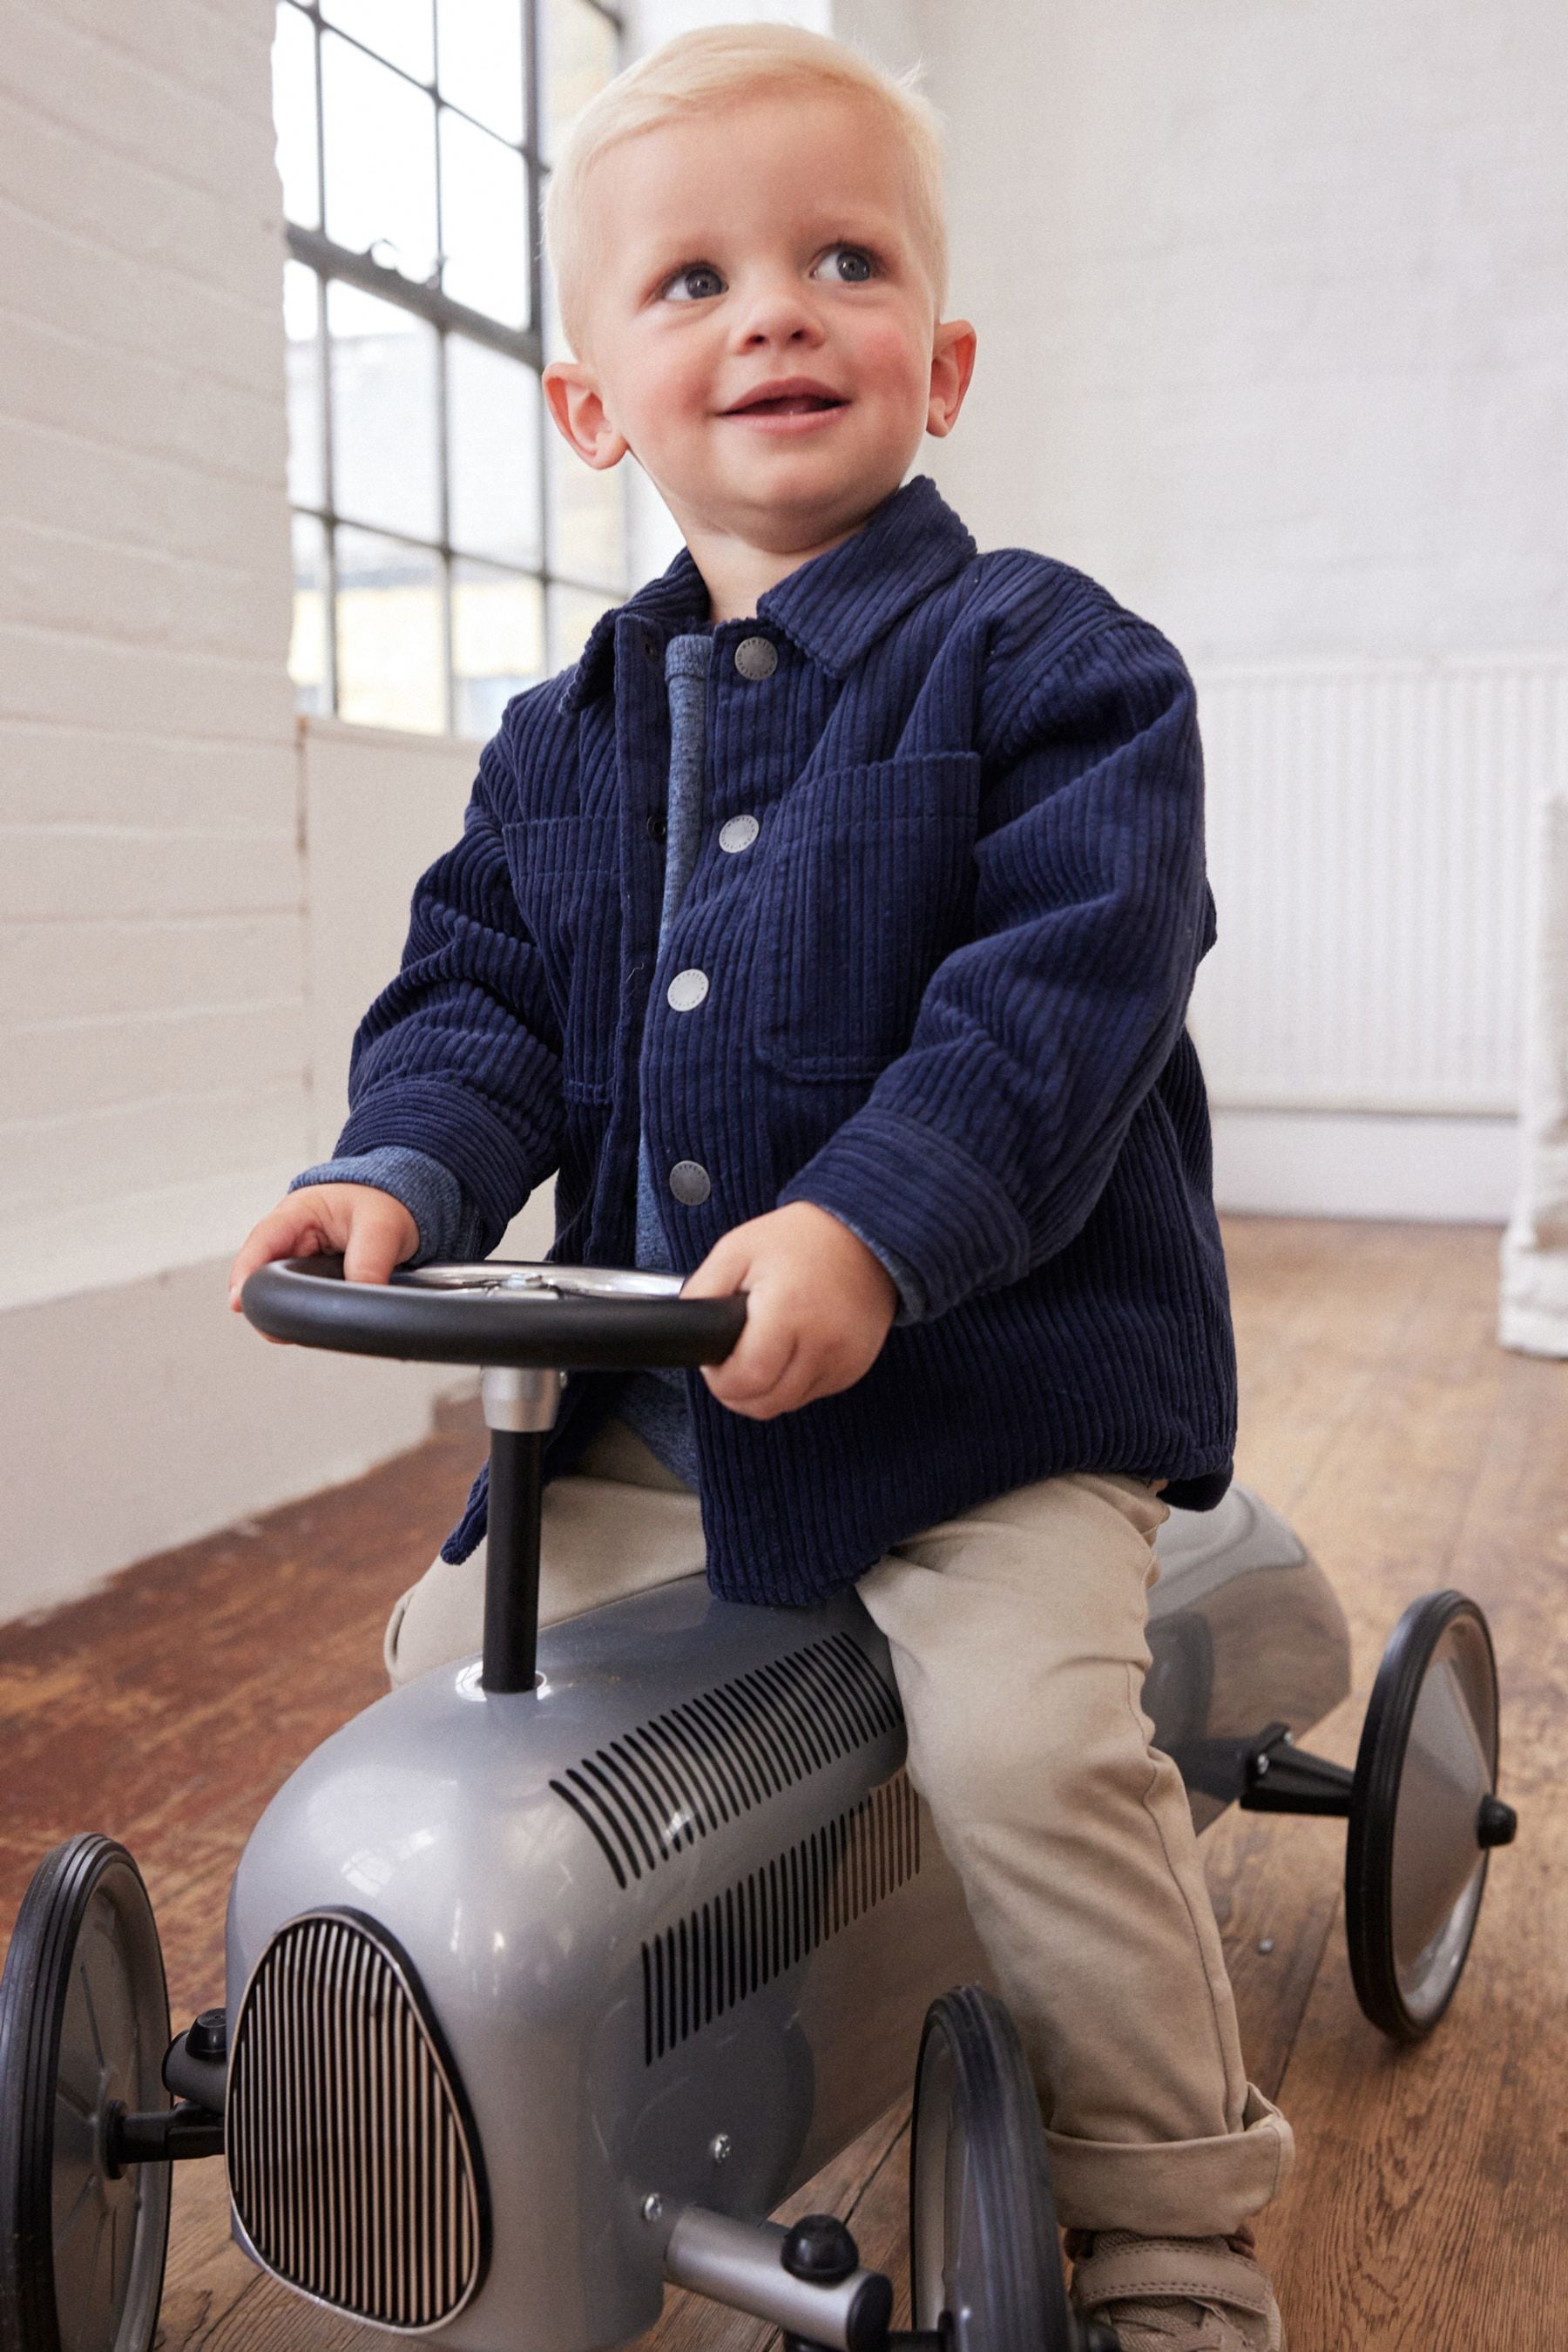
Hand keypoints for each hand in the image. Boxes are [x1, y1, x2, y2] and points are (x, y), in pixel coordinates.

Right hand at [227, 1184, 418, 1317]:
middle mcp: (287, 1237)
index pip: (262, 1241)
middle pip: (259, 1273)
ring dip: (286, 1310)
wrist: (393, 1205)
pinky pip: (295, 1299)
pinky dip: (302, 1313)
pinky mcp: (305, 1279)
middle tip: (280, 1330)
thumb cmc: (380, 1204)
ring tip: (305, 1328)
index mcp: (298, 1211)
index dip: (246, 1272)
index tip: (239, 1301)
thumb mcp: (381, 1227)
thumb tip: (358, 1303)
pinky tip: (313, 1324)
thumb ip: (370, 1263)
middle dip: (265, 1302)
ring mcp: (293, 1259)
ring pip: (275, 1291)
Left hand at [682, 1202, 896, 1418]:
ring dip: (766, 1389)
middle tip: (733, 1361)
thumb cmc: (799, 1239)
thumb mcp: (737, 1249)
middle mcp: (821, 1343)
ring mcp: (842, 1360)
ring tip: (763, 1351)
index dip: (720, 1380)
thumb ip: (704, 1290)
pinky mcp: (854, 1368)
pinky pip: (812, 1394)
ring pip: (787, 1404)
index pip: (747, 1380)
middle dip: (738, 1390)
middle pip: (765, 1403)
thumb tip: (686, 1329)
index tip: (716, 1363)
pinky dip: (793, 1382)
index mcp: (788, 1312)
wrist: (864, 1235)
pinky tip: (791, 1350)